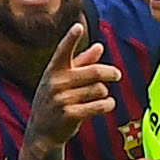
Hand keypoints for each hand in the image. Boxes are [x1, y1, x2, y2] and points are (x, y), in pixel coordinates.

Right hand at [23, 26, 119, 156]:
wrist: (42, 132)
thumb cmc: (55, 101)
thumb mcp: (62, 80)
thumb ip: (81, 63)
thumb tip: (99, 46)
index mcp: (53, 70)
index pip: (63, 51)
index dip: (71, 39)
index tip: (78, 27)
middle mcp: (56, 82)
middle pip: (94, 72)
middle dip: (110, 73)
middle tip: (117, 75)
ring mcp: (62, 99)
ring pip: (99, 90)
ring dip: (104, 93)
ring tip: (100, 97)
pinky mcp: (70, 114)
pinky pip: (99, 106)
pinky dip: (107, 105)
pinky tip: (107, 105)